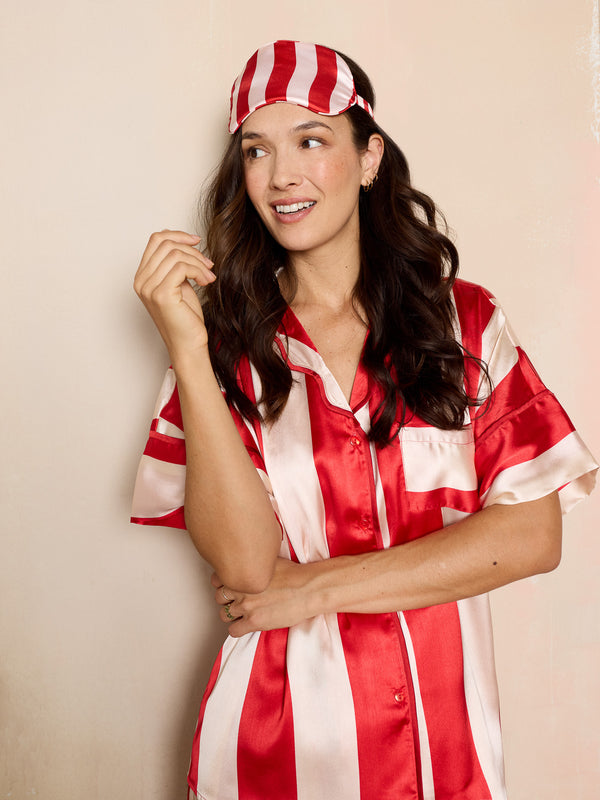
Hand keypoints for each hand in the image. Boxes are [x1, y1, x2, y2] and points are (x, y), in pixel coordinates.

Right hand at [133, 229, 215, 361]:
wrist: (188, 344)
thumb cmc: (185, 317)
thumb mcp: (179, 283)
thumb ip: (175, 264)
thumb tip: (183, 239)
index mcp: (142, 276)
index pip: (156, 240)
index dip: (178, 235)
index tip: (196, 241)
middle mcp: (141, 281)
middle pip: (166, 244)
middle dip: (192, 250)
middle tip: (207, 265)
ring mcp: (149, 288)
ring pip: (176, 255)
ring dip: (198, 263)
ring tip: (208, 276)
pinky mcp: (161, 294)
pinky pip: (182, 267)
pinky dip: (198, 271)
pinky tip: (206, 282)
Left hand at [212, 558, 313, 637]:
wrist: (308, 588)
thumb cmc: (294, 574)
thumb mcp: (268, 561)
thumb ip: (253, 565)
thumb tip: (248, 564)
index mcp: (243, 572)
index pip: (216, 580)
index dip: (224, 585)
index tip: (231, 587)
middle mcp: (241, 589)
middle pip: (219, 598)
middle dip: (227, 600)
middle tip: (238, 601)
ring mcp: (246, 606)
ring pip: (224, 615)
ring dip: (232, 615)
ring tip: (244, 613)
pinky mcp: (254, 622)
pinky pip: (233, 630)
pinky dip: (238, 629)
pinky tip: (247, 624)